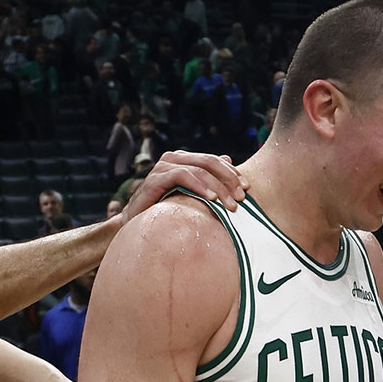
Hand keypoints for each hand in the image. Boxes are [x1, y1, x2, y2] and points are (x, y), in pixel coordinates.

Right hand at [120, 150, 248, 221]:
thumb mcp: (190, 194)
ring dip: (218, 187)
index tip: (247, 188)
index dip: (232, 173)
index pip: (214, 160)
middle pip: (208, 162)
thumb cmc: (164, 210)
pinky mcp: (155, 178)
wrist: (135, 223)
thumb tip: (229, 159)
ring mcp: (163, 166)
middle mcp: (173, 158)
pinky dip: (199, 186)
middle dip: (228, 179)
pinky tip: (211, 199)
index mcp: (183, 159)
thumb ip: (207, 178)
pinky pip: (182, 176)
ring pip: (198, 169)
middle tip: (241, 197)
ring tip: (230, 204)